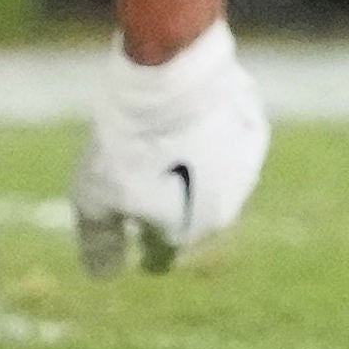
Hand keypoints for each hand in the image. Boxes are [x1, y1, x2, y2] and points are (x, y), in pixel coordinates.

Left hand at [71, 21, 268, 269]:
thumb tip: (105, 274)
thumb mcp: (95, 197)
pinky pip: (228, 144)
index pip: (163, 257)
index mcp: (189, 231)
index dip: (144, 252)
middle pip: (192, 219)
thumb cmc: (128, 141)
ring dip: (194, 172)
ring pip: (215, 180)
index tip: (132, 240)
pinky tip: (187, 122)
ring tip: (161, 147)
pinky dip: (210, 140)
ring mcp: (246, 165)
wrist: (170, 74)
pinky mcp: (254, 126)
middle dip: (171, 209)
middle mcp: (228, 207)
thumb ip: (101, 243)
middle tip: (140, 181)